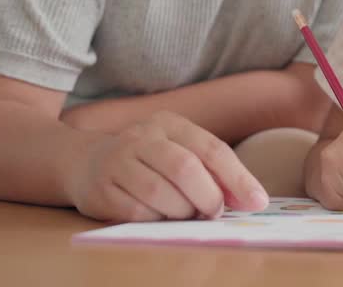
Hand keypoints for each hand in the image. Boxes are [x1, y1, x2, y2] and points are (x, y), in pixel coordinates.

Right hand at [65, 111, 268, 221]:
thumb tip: (252, 199)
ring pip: (160, 192)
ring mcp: (118, 160)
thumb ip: (214, 171)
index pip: (211, 148)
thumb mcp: (179, 152)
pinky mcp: (102, 187)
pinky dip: (156, 219)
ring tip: (185, 213)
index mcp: (169, 123)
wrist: (85, 163)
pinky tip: (158, 215)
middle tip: (214, 212)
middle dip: (208, 196)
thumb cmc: (147, 161)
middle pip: (185, 168)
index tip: (257, 201)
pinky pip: (138, 211)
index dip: (238, 178)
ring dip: (182, 211)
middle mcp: (142, 136)